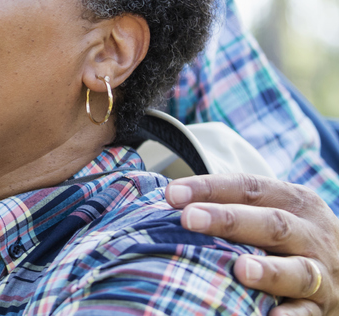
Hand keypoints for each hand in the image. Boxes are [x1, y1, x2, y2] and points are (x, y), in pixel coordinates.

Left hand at [166, 174, 337, 315]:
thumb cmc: (292, 237)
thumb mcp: (276, 210)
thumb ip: (234, 206)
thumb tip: (169, 201)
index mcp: (296, 201)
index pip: (250, 188)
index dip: (210, 188)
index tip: (172, 194)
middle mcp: (312, 234)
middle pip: (271, 223)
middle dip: (228, 220)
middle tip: (189, 219)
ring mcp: (322, 272)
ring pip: (298, 270)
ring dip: (269, 271)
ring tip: (240, 270)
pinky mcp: (322, 307)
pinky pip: (306, 313)